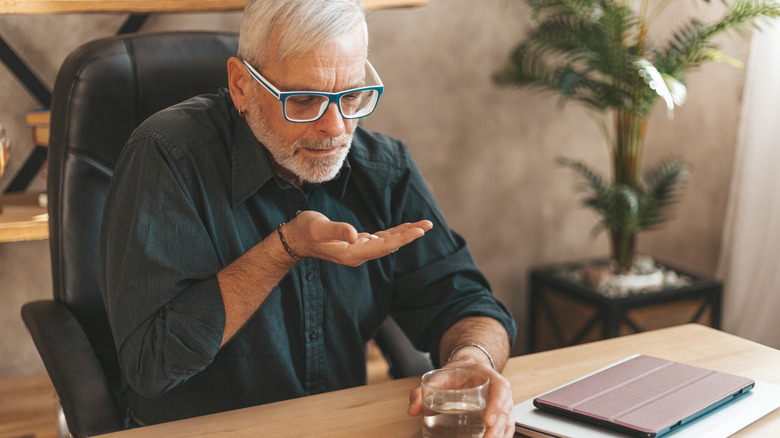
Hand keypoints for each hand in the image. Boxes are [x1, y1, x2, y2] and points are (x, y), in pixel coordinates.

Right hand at [284, 211, 432, 265]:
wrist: (294, 239)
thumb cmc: (305, 231)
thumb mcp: (319, 228)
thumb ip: (337, 231)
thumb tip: (355, 235)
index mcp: (352, 253)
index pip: (384, 246)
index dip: (403, 238)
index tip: (419, 230)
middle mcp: (358, 254)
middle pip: (390, 245)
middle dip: (409, 235)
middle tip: (428, 224)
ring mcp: (358, 250)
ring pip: (387, 242)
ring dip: (404, 234)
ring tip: (422, 225)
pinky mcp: (356, 244)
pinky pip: (380, 240)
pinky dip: (393, 233)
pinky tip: (403, 228)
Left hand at [408, 362, 514, 437]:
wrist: (465, 370)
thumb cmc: (456, 373)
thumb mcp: (439, 377)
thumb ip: (423, 391)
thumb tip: (413, 410)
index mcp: (489, 376)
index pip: (500, 389)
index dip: (497, 405)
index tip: (487, 421)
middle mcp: (499, 391)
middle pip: (506, 411)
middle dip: (497, 429)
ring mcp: (501, 404)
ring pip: (507, 422)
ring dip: (500, 435)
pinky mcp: (498, 416)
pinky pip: (505, 428)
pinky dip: (501, 436)